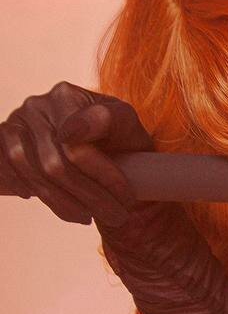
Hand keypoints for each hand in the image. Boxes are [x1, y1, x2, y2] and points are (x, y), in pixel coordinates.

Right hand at [0, 81, 155, 227]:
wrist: (102, 147)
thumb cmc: (118, 137)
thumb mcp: (127, 126)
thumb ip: (111, 120)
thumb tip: (71, 133)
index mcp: (68, 96)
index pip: (79, 146)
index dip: (104, 177)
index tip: (126, 198)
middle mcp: (36, 106)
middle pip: (56, 165)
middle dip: (92, 197)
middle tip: (117, 216)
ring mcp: (15, 124)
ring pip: (35, 175)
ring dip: (66, 203)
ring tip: (91, 216)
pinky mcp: (1, 142)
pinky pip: (11, 175)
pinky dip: (36, 194)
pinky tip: (61, 206)